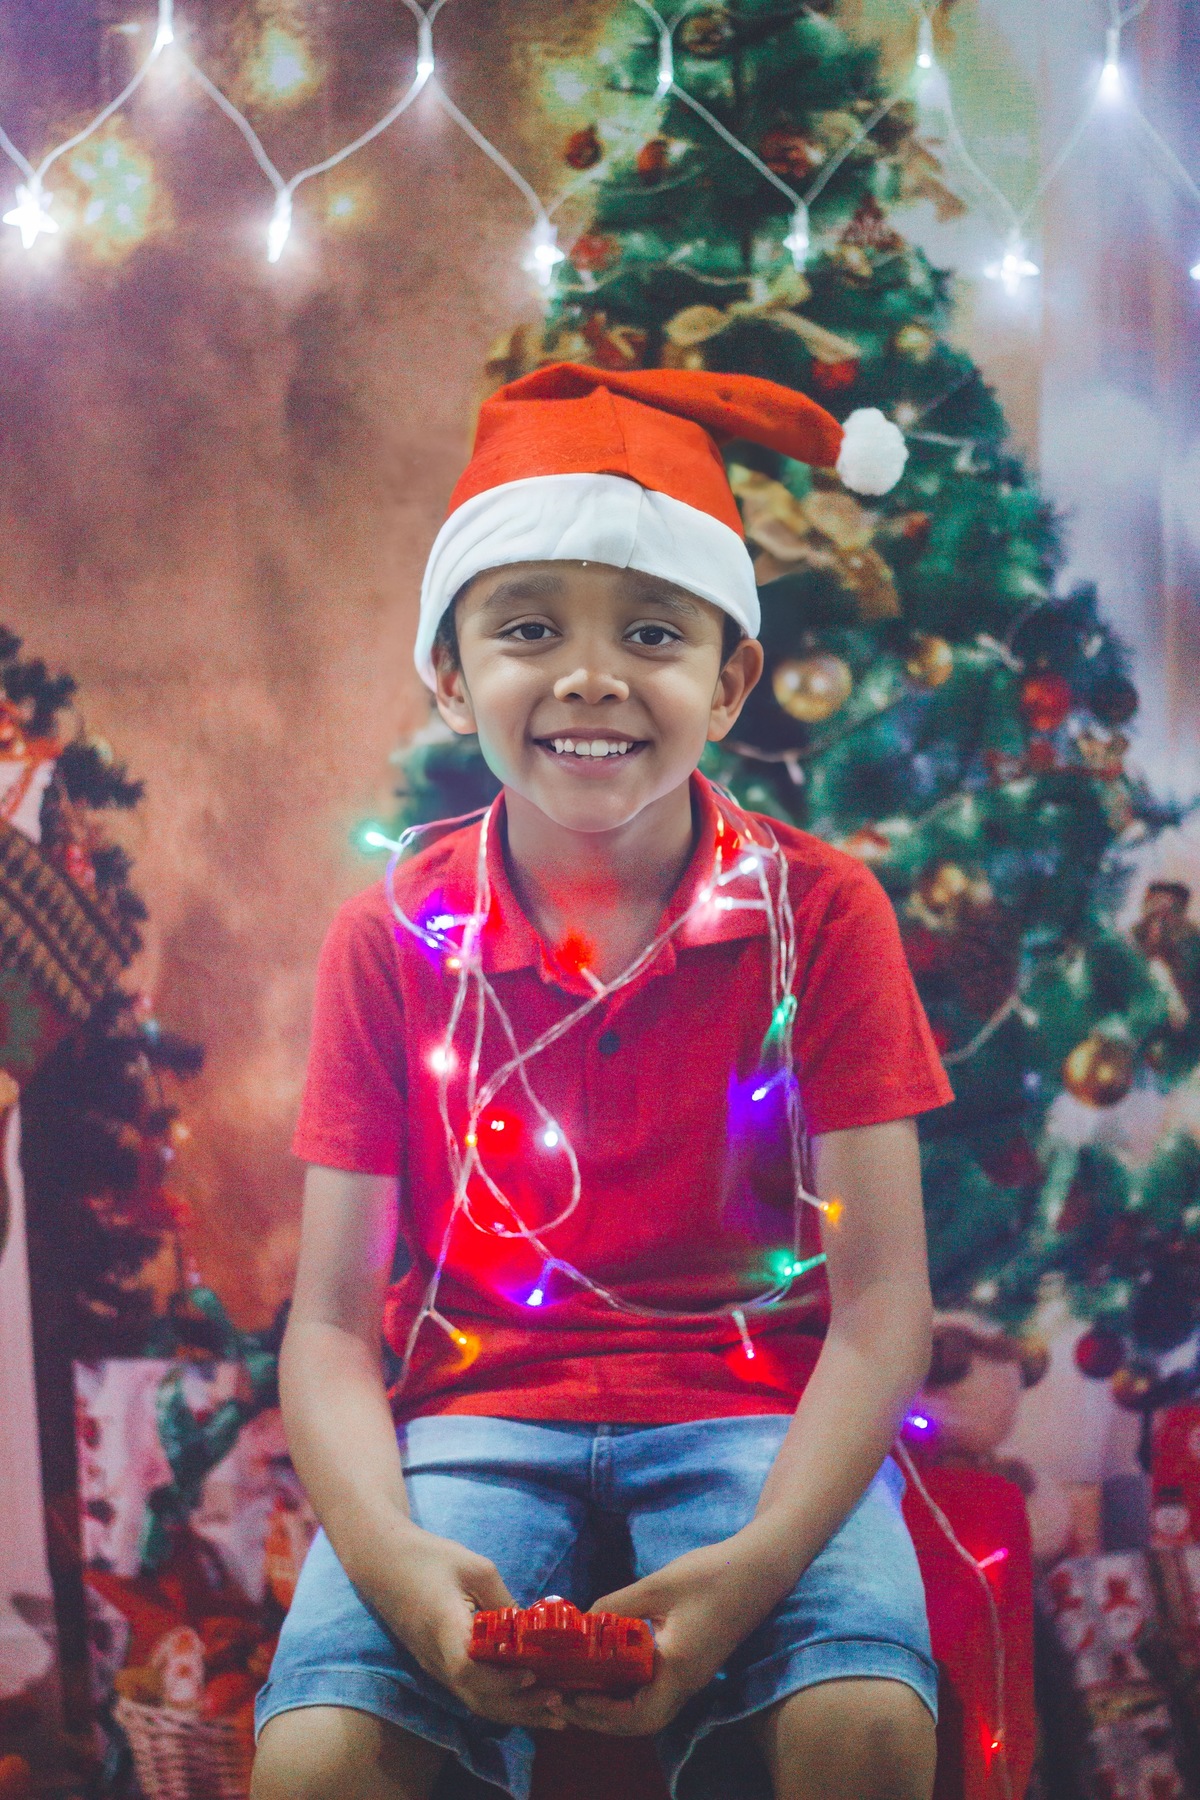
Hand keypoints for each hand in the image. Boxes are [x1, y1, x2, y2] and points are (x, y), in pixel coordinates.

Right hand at [372, 1524, 567, 1730]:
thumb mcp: (475, 1568)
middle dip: (521, 1707)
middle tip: (560, 1702)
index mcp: (444, 1629)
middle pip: (478, 1699)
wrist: (383, 1562)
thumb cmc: (430, 1558)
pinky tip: (524, 1699)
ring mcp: (435, 1667)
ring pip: (475, 1702)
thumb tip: (532, 1628)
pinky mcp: (437, 1666)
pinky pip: (469, 1693)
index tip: (531, 1675)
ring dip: (514, 1712)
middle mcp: (437, 1659)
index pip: (469, 1671)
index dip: (501, 1681)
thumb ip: (503, 1600)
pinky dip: (499, 1702)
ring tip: (552, 1714)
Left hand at [560, 1531, 782, 1737]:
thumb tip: (581, 1623)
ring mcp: (691, 1677)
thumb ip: (617, 1605)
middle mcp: (687, 1683)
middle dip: (600, 1718)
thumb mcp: (657, 1585)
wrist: (757, 1569)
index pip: (638, 1715)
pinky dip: (627, 1691)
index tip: (571, 1696)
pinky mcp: (691, 1666)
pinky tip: (607, 1671)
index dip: (601, 1713)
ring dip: (612, 1707)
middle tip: (564, 1698)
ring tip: (578, 1687)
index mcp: (679, 1669)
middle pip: (640, 1722)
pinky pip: (655, 1692)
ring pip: (648, 1710)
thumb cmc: (710, 1575)